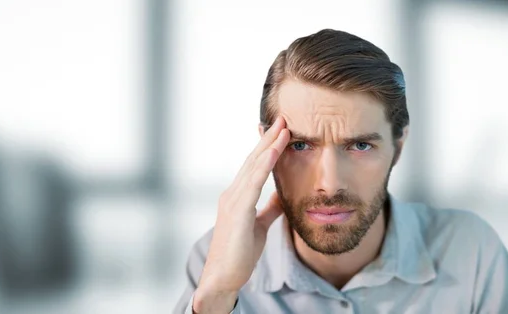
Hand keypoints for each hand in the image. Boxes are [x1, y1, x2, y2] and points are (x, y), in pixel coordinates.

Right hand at [193, 116, 289, 312]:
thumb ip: (269, 209)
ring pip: (253, 166)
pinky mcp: (237, 212)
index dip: (266, 147)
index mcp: (237, 197)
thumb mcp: (259, 226)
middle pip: (253, 160)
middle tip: (283, 118)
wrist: (223, 277)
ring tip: (283, 127)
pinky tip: (275, 151)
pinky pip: (253, 183)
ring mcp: (233, 201)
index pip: (254, 166)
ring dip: (269, 145)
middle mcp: (232, 194)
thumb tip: (281, 195)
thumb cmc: (239, 253)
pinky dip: (264, 165)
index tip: (279, 130)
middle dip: (268, 138)